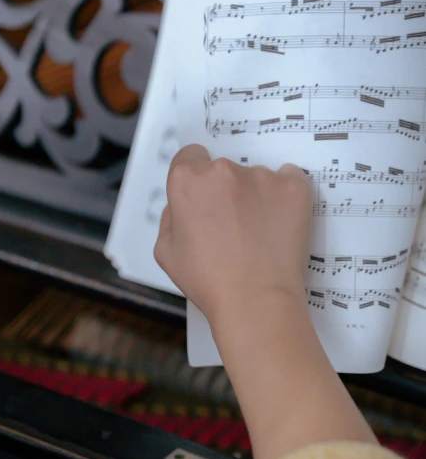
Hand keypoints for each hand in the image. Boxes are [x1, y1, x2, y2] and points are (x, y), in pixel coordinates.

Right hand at [154, 144, 312, 329]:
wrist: (256, 302)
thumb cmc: (210, 282)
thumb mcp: (166, 254)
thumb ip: (169, 219)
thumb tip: (181, 206)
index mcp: (187, 181)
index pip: (190, 156)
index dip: (196, 177)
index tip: (206, 197)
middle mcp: (222, 170)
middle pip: (224, 168)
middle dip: (226, 191)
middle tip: (232, 226)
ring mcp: (261, 176)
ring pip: (257, 177)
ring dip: (256, 195)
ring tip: (258, 233)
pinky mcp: (293, 187)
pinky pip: (290, 180)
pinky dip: (285, 197)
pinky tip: (279, 224)